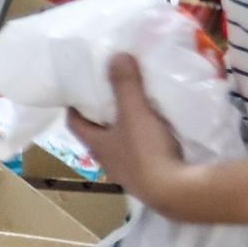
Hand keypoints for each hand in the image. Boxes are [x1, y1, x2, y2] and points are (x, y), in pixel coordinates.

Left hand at [68, 54, 202, 216]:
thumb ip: (125, 85)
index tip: (78, 89)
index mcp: (96, 144)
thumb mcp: (134, 112)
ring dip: (125, 128)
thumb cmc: (145, 151)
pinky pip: (142, 153)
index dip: (74, 106)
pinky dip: (145, 139)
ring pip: (120, 144)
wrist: (174, 190)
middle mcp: (107, 160)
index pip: (74, 123)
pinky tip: (158, 131)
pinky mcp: (148, 177)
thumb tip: (115, 56)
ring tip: (136, 108)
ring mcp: (127, 171)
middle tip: (111, 93)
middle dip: (102, 115)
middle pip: (97, 133)